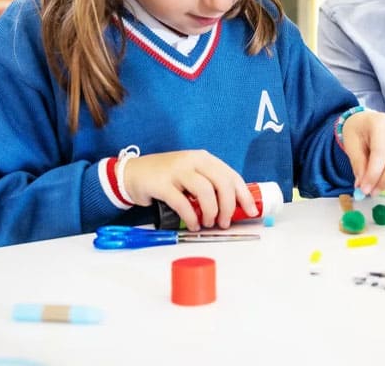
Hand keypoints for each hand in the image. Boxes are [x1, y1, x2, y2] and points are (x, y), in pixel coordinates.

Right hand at [121, 150, 257, 230]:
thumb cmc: (167, 177)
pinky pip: (183, 203)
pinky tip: (193, 225)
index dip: (244, 195)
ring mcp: (177, 170)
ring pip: (205, 191)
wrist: (133, 173)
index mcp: (204, 158)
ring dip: (211, 212)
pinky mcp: (162, 183)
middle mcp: (193, 160)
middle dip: (229, 206)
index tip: (251, 211)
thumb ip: (209, 185)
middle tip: (224, 222)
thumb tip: (232, 207)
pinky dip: (191, 217)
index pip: (231, 176)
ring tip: (208, 223)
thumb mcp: (192, 175)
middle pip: (222, 182)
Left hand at [341, 110, 384, 195]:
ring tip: (380, 186)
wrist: (367, 121)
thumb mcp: (351, 145)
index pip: (381, 150)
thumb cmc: (359, 132)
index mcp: (380, 122)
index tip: (364, 189)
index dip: (373, 173)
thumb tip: (363, 186)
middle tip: (373, 191)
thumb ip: (358, 164)